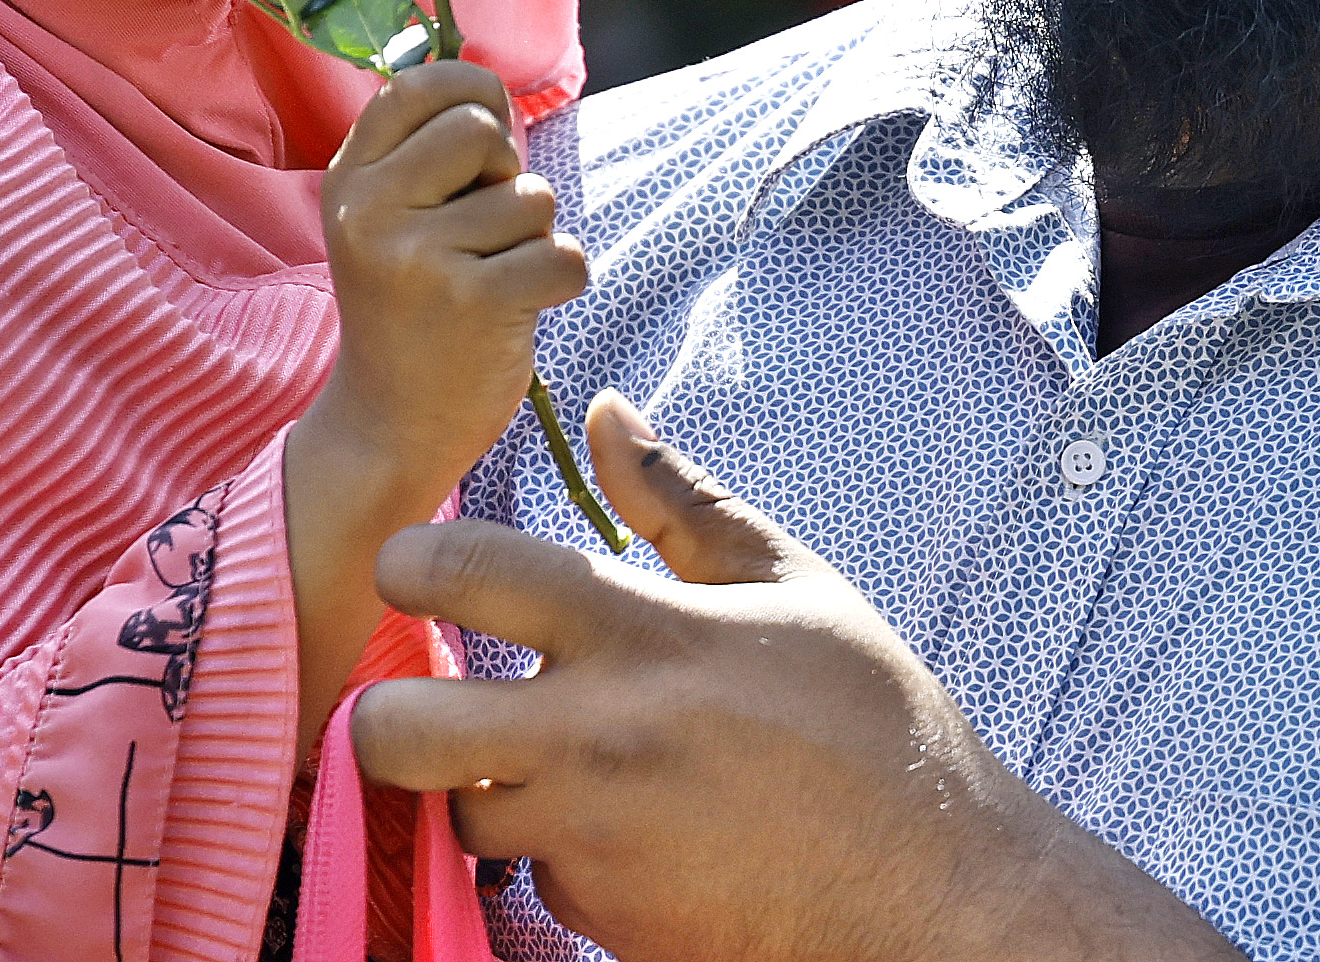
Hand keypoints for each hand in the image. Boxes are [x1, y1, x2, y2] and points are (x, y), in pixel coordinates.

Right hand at [285, 61, 583, 746]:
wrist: (389, 430)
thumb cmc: (411, 313)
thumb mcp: (390, 222)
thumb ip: (429, 154)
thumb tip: (493, 81)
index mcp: (349, 181)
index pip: (421, 85)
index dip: (473, 93)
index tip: (486, 134)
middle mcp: (371, 211)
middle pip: (483, 130)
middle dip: (507, 174)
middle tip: (483, 231)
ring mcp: (418, 257)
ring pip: (532, 199)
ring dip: (533, 239)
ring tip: (490, 282)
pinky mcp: (473, 303)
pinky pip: (563, 255)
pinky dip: (561, 280)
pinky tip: (522, 311)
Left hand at [349, 395, 1240, 961]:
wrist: (933, 893)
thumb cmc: (871, 723)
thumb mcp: (792, 585)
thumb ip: (680, 501)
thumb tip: (603, 410)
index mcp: (641, 633)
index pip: (460, 571)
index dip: (409, 560)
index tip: (415, 569)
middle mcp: (598, 738)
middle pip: (396, 731)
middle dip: (386, 716)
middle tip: (432, 701)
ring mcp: (594, 842)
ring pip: (459, 816)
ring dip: (487, 793)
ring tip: (564, 768)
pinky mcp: (606, 923)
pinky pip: (535, 882)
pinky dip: (564, 859)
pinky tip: (638, 836)